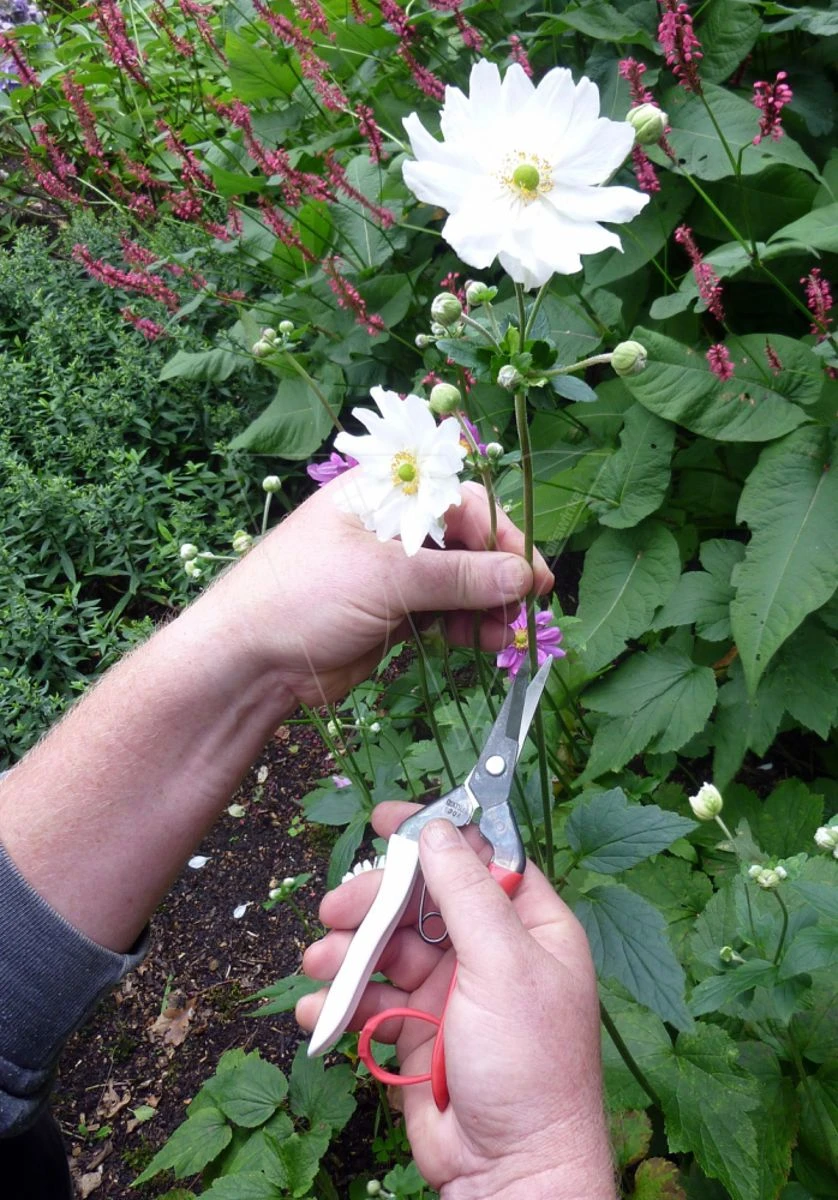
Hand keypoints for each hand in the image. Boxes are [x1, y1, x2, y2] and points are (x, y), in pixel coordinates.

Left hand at [201, 479, 552, 708]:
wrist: (248, 661)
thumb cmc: (303, 596)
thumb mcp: (385, 577)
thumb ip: (457, 575)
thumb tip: (522, 576)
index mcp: (381, 495)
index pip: (459, 500)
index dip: (500, 533)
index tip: (530, 571)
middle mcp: (390, 528)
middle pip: (464, 541)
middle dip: (499, 573)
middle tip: (529, 606)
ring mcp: (391, 572)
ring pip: (459, 581)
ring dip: (488, 605)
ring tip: (508, 633)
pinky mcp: (392, 613)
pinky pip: (444, 612)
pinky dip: (467, 625)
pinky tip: (485, 642)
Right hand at [297, 804, 615, 1199]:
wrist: (510, 1172)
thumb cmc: (529, 1066)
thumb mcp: (504, 965)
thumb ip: (466, 893)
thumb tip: (436, 831)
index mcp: (528, 926)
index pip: (478, 858)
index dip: (433, 834)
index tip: (385, 819)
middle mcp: (489, 952)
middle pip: (419, 901)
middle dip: (373, 901)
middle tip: (335, 908)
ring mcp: (451, 993)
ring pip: (387, 948)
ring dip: (348, 951)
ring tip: (319, 963)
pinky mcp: (417, 1032)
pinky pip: (371, 1000)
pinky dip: (343, 1002)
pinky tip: (320, 1011)